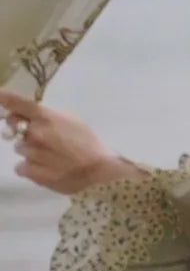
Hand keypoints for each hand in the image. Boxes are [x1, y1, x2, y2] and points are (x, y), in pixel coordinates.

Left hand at [0, 88, 135, 194]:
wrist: (98, 171)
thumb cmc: (88, 142)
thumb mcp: (72, 120)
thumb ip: (50, 116)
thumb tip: (32, 116)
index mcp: (47, 117)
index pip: (19, 104)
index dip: (5, 98)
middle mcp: (35, 133)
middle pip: (12, 126)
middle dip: (20, 129)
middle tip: (37, 136)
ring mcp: (32, 154)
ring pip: (18, 148)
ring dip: (29, 150)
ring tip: (48, 156)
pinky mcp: (31, 172)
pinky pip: (20, 167)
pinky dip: (30, 168)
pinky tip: (45, 169)